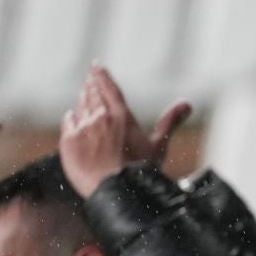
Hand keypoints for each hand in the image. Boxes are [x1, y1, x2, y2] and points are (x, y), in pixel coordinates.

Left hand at [57, 66, 191, 197]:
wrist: (115, 189)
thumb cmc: (139, 170)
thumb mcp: (159, 145)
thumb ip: (170, 121)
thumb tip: (187, 104)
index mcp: (122, 116)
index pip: (110, 89)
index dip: (102, 76)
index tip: (95, 66)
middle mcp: (101, 117)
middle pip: (93, 96)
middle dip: (91, 86)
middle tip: (89, 79)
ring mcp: (83, 128)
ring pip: (80, 107)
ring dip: (82, 99)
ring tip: (83, 93)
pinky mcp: (69, 141)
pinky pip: (69, 123)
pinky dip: (70, 117)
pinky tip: (71, 115)